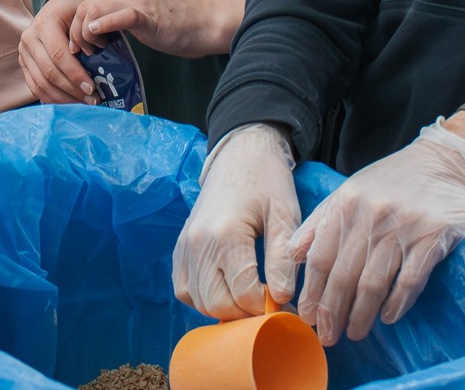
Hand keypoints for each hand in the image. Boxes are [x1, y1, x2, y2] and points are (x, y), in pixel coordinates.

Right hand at [18, 0, 94, 104]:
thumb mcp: (82, 14)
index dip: (75, 74)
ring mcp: (23, 52)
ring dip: (63, 98)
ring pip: (41, 83)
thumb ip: (85, 35)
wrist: (58, 2)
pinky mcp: (24, 64)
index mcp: (44, 24)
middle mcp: (29, 39)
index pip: (58, 55)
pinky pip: (35, 87)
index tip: (92, 88)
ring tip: (83, 103)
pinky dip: (52, 98)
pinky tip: (68, 103)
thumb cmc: (75, 9)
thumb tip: (93, 57)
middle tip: (92, 100)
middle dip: (72, 90)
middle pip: (49, 72)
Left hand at [72, 0, 235, 58]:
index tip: (82, 46)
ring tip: (96, 51)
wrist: (207, 20)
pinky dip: (103, 25)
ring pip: (94, 10)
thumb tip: (101, 35)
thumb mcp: (142, 14)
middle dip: (77, 32)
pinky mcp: (147, 15)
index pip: (87, 3)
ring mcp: (136, 0)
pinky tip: (99, 36)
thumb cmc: (178, 22)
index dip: (78, 26)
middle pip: (85, 7)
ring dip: (86, 34)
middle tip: (85, 53)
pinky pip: (119, 16)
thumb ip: (121, 17)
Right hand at [174, 124, 300, 321]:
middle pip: (217, 304)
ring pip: (198, 301)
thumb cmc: (267, 181)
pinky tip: (224, 287)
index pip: (244, 294)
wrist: (240, 153)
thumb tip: (283, 297)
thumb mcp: (285, 215)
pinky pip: (183, 288)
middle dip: (245, 312)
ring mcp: (185, 245)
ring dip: (223, 307)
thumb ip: (283, 258)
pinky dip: (201, 297)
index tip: (284, 301)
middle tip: (267, 303)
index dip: (267, 306)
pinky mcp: (180, 246)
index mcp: (226, 234)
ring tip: (248, 295)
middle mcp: (199, 243)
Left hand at [289, 123, 464, 345]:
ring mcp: (402, 227)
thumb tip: (292, 255)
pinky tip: (388, 318)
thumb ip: (321, 223)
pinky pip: (409, 280)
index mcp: (345, 205)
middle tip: (329, 337)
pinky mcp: (433, 237)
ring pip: (373, 283)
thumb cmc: (393, 181)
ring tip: (355, 333)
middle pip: (343, 275)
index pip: (319, 257)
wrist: (447, 162)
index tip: (308, 317)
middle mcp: (370, 216)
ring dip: (361, 315)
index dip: (311, 292)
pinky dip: (397, 304)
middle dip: (333, 312)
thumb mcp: (350, 191)